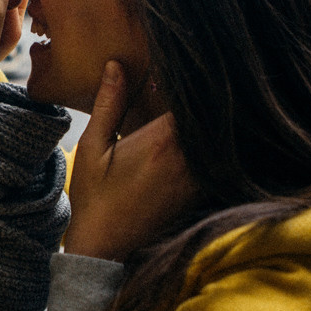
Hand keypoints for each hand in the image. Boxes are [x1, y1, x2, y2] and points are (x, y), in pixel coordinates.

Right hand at [64, 62, 198, 260]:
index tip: (187, 62)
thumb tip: (116, 65)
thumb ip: (108, 104)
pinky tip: (200, 137)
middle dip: (207, 94)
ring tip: (206, 100)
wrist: (106, 248)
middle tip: (204, 75)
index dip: (193, 76)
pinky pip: (216, 160)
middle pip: (212, 114)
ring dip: (211, 120)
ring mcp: (199, 177)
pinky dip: (211, 145)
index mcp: (162, 140)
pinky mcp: (201, 193)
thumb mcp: (93, 147)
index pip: (192, 96)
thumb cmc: (95, 197)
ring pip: (218, 138)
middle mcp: (188, 157)